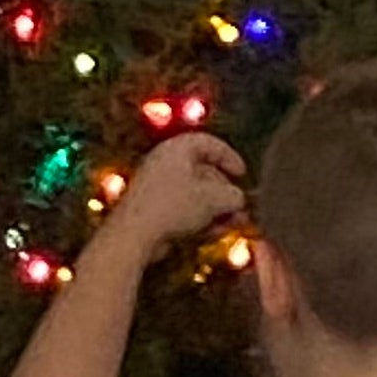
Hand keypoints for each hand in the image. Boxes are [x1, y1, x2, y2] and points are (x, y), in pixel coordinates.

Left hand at [104, 134, 246, 259]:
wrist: (134, 233)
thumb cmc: (175, 205)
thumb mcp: (215, 198)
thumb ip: (234, 195)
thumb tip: (239, 199)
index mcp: (177, 148)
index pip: (209, 144)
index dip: (230, 158)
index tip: (242, 174)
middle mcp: (164, 162)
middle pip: (203, 172)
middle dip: (225, 192)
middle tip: (239, 207)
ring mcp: (155, 186)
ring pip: (193, 194)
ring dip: (215, 209)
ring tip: (231, 224)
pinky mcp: (151, 208)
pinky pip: (181, 208)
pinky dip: (199, 217)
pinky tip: (212, 233)